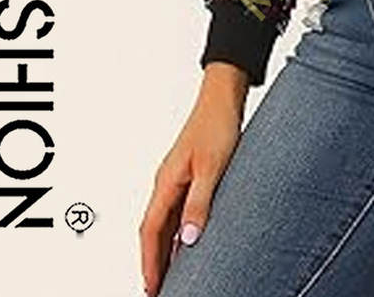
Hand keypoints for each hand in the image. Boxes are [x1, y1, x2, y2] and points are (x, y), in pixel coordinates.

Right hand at [139, 63, 248, 295]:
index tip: (152, 288)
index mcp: (166, 182)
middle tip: (158, 289)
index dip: (150, 262)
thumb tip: (189, 239)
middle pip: (153, 230)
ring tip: (172, 275)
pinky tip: (189, 242)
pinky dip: (178, 231)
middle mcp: (166, 182)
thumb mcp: (213, 167)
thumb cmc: (217, 124)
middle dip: (153, 261)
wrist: (223, 96)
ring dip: (165, 248)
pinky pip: (177, 210)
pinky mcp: (189, 173)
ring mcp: (177, 177)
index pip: (150, 231)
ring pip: (164, 221)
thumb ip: (199, 202)